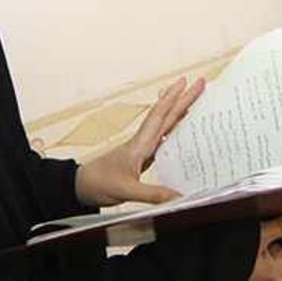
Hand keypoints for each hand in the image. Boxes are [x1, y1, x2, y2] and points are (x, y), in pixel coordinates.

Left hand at [75, 77, 204, 206]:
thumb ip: (153, 194)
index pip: (160, 117)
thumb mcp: (126, 190)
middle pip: (166, 116)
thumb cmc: (99, 183)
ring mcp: (142, 149)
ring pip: (164, 125)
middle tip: (199, 83)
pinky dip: (173, 131)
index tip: (187, 82)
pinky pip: (162, 140)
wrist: (81, 187)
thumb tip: (180, 198)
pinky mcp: (141, 158)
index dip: (174, 99)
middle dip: (183, 98)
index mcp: (140, 144)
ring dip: (178, 112)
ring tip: (193, 100)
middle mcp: (142, 142)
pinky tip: (180, 131)